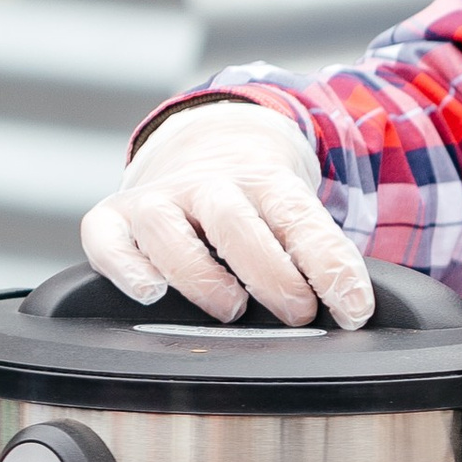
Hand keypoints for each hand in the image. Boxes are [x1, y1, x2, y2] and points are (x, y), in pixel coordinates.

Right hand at [79, 100, 373, 329]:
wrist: (205, 148)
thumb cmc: (257, 206)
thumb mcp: (294, 217)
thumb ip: (318, 256)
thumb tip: (355, 311)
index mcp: (265, 183)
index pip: (300, 218)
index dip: (329, 264)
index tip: (355, 309)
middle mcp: (208, 185)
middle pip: (233, 220)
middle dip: (269, 271)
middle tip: (297, 312)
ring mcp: (157, 199)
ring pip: (166, 227)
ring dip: (199, 271)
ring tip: (229, 306)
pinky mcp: (112, 218)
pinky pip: (105, 238)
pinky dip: (124, 267)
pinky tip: (150, 292)